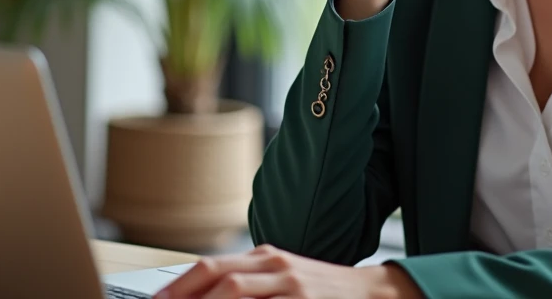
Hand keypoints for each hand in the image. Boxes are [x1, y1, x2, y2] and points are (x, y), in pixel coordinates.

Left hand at [156, 245, 420, 298]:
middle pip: (218, 278)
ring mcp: (292, 287)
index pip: (209, 267)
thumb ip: (244, 283)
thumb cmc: (319, 290)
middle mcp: (276, 267)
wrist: (373, 294)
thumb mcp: (280, 278)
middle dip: (184, 298)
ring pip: (235, 293)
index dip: (178, 288)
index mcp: (264, 257)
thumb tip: (198, 293)